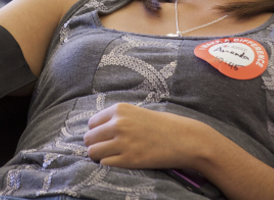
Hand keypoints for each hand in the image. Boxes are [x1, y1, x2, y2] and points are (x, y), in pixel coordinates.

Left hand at [83, 103, 207, 169]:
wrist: (183, 139)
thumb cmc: (160, 125)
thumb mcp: (135, 112)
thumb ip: (116, 118)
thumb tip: (95, 128)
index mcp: (119, 109)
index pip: (92, 123)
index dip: (95, 131)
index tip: (102, 136)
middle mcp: (118, 124)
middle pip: (89, 138)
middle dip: (94, 144)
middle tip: (103, 147)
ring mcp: (123, 142)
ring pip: (93, 152)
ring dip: (98, 155)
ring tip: (108, 155)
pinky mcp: (130, 160)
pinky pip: (105, 163)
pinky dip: (108, 163)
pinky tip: (118, 160)